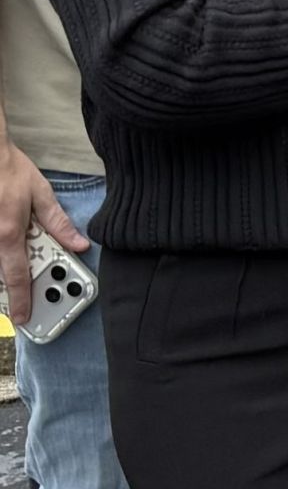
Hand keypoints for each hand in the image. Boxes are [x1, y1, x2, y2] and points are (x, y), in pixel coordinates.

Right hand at [0, 142, 86, 326]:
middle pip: (0, 274)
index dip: (21, 300)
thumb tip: (79, 244)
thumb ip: (58, 223)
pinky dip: (1, 257)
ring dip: (5, 272)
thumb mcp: (40, 194)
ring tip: (17, 287)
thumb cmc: (8, 170)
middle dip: (13, 290)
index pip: (17, 276)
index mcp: (9, 233)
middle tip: (22, 302)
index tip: (23, 317)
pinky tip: (8, 250)